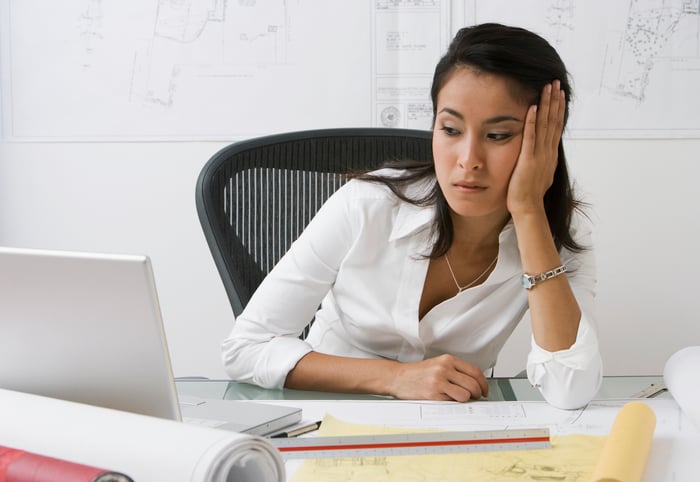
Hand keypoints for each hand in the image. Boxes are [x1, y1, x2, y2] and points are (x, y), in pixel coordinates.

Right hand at [388, 354, 488, 401]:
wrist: (397, 377)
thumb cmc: (417, 373)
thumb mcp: (437, 364)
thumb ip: (454, 370)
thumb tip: (474, 383)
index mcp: (447, 360)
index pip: (474, 371)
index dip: (483, 383)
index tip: (484, 390)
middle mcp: (444, 368)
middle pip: (473, 383)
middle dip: (478, 394)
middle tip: (476, 398)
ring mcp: (439, 381)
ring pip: (466, 394)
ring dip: (468, 400)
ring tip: (463, 400)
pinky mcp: (433, 394)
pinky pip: (453, 402)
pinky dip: (455, 404)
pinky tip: (450, 401)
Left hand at [507, 80, 565, 216]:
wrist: (528, 208)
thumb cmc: (529, 194)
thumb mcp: (539, 173)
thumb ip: (541, 161)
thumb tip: (544, 154)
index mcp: (550, 154)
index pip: (556, 127)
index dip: (558, 109)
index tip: (559, 93)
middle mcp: (548, 152)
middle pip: (554, 121)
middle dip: (555, 101)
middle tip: (556, 82)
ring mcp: (540, 155)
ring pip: (545, 125)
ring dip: (547, 105)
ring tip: (548, 88)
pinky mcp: (528, 160)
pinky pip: (531, 137)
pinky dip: (532, 122)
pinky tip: (533, 108)